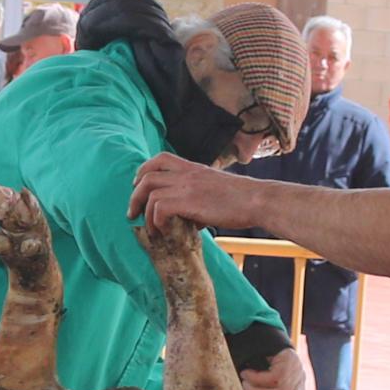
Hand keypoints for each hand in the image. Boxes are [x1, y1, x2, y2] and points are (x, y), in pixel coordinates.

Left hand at [129, 154, 253, 231]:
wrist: (256, 200)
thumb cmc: (241, 199)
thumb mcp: (216, 188)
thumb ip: (199, 196)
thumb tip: (191, 218)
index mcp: (193, 168)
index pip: (160, 158)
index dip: (143, 170)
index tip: (138, 185)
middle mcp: (186, 174)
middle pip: (146, 176)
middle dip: (135, 195)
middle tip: (133, 212)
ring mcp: (187, 186)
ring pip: (149, 191)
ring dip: (143, 213)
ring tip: (149, 229)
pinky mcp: (189, 201)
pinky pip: (160, 207)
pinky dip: (156, 220)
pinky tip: (164, 230)